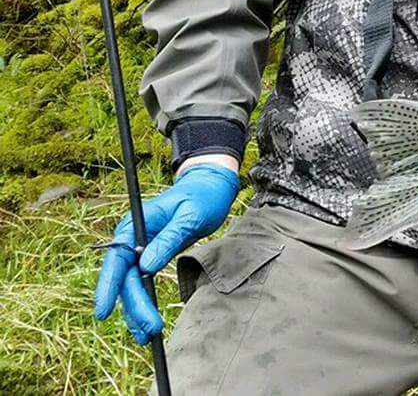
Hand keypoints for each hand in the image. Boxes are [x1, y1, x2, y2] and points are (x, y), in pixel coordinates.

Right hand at [93, 164, 239, 342]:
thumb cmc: (202, 196)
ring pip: (131, 284)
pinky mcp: (152, 255)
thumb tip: (146, 266)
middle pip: (125, 278)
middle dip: (134, 306)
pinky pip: (141, 282)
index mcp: (135, 225)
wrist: (210, 186)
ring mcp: (140, 248)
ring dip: (136, 310)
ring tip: (146, 336)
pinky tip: (145, 322)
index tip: (102, 313)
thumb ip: (169, 238)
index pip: (116, 260)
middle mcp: (132, 238)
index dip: (108, 287)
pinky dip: (143, 301)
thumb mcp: (190, 216)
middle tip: (149, 331)